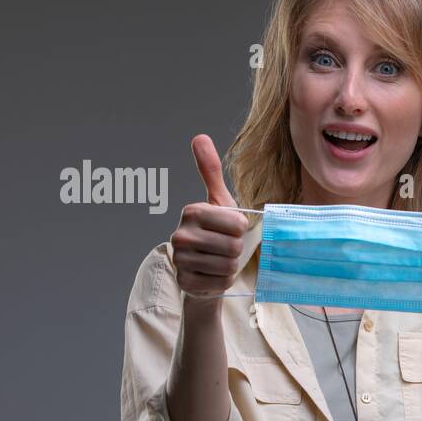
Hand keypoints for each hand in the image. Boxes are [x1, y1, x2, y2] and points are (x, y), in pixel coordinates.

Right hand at [169, 134, 248, 300]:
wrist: (203, 269)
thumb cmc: (216, 232)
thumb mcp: (218, 201)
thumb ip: (210, 171)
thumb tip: (200, 137)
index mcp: (192, 211)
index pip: (237, 223)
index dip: (240, 229)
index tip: (229, 229)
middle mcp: (181, 235)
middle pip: (234, 246)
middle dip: (237, 250)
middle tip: (225, 248)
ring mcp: (181, 261)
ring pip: (229, 265)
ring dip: (231, 265)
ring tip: (219, 260)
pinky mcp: (186, 283)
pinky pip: (222, 283)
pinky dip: (223, 281)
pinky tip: (213, 274)